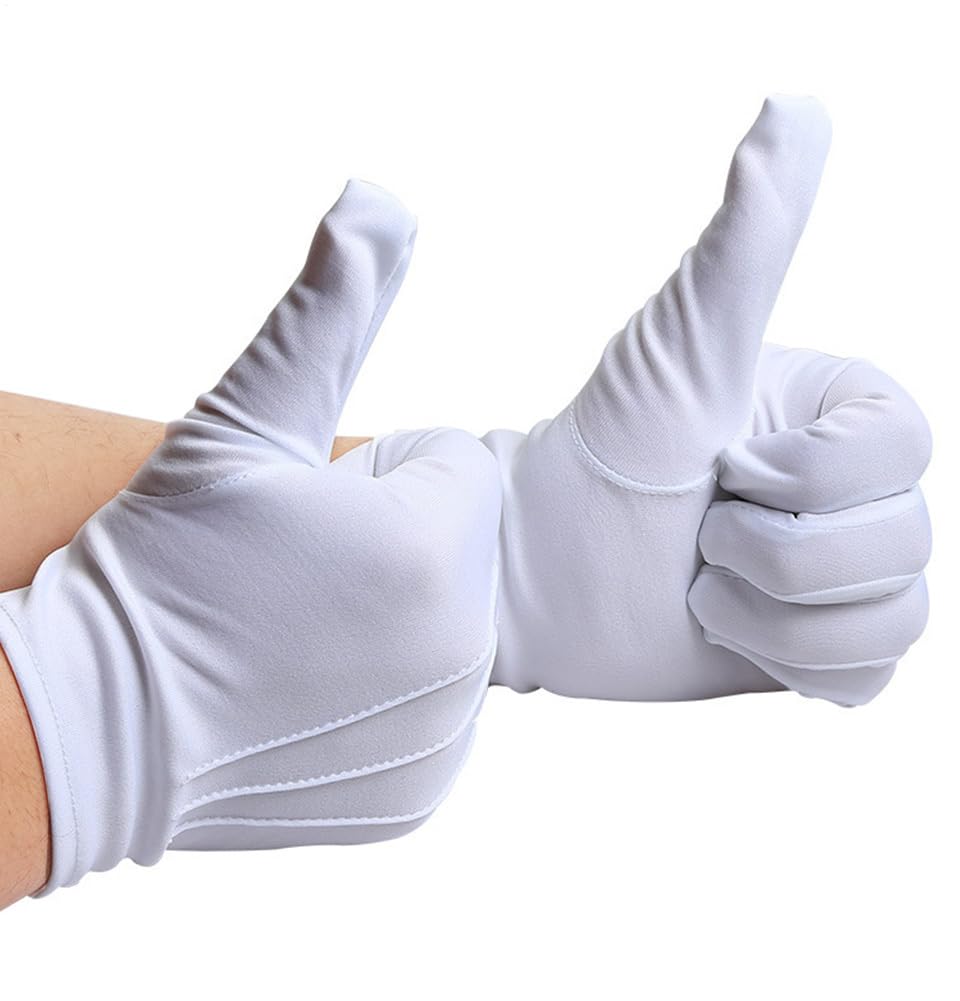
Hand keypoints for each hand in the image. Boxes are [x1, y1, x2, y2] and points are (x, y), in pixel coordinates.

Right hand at [0, 181, 501, 892]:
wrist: (95, 723)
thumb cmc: (163, 560)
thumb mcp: (244, 418)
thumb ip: (329, 306)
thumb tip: (382, 198)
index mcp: (434, 552)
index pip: (455, 468)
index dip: (376, 477)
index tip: (306, 512)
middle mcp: (463, 656)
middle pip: (458, 548)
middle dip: (393, 544)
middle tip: (295, 572)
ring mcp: (445, 735)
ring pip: (448, 621)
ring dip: (389, 613)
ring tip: (294, 629)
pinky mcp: (422, 790)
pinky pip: (433, 701)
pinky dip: (385, 690)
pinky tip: (309, 689)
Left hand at [482, 96, 929, 705]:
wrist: (540, 566)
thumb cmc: (600, 449)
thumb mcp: (680, 346)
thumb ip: (748, 241)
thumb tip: (797, 104)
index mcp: (846, 414)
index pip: (906, 451)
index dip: (804, 478)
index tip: (719, 467)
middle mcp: (860, 490)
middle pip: (906, 544)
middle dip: (772, 554)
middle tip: (698, 534)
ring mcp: (844, 572)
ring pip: (892, 619)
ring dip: (771, 614)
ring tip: (702, 584)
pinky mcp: (818, 646)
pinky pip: (868, 677)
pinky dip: (789, 661)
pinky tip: (728, 628)